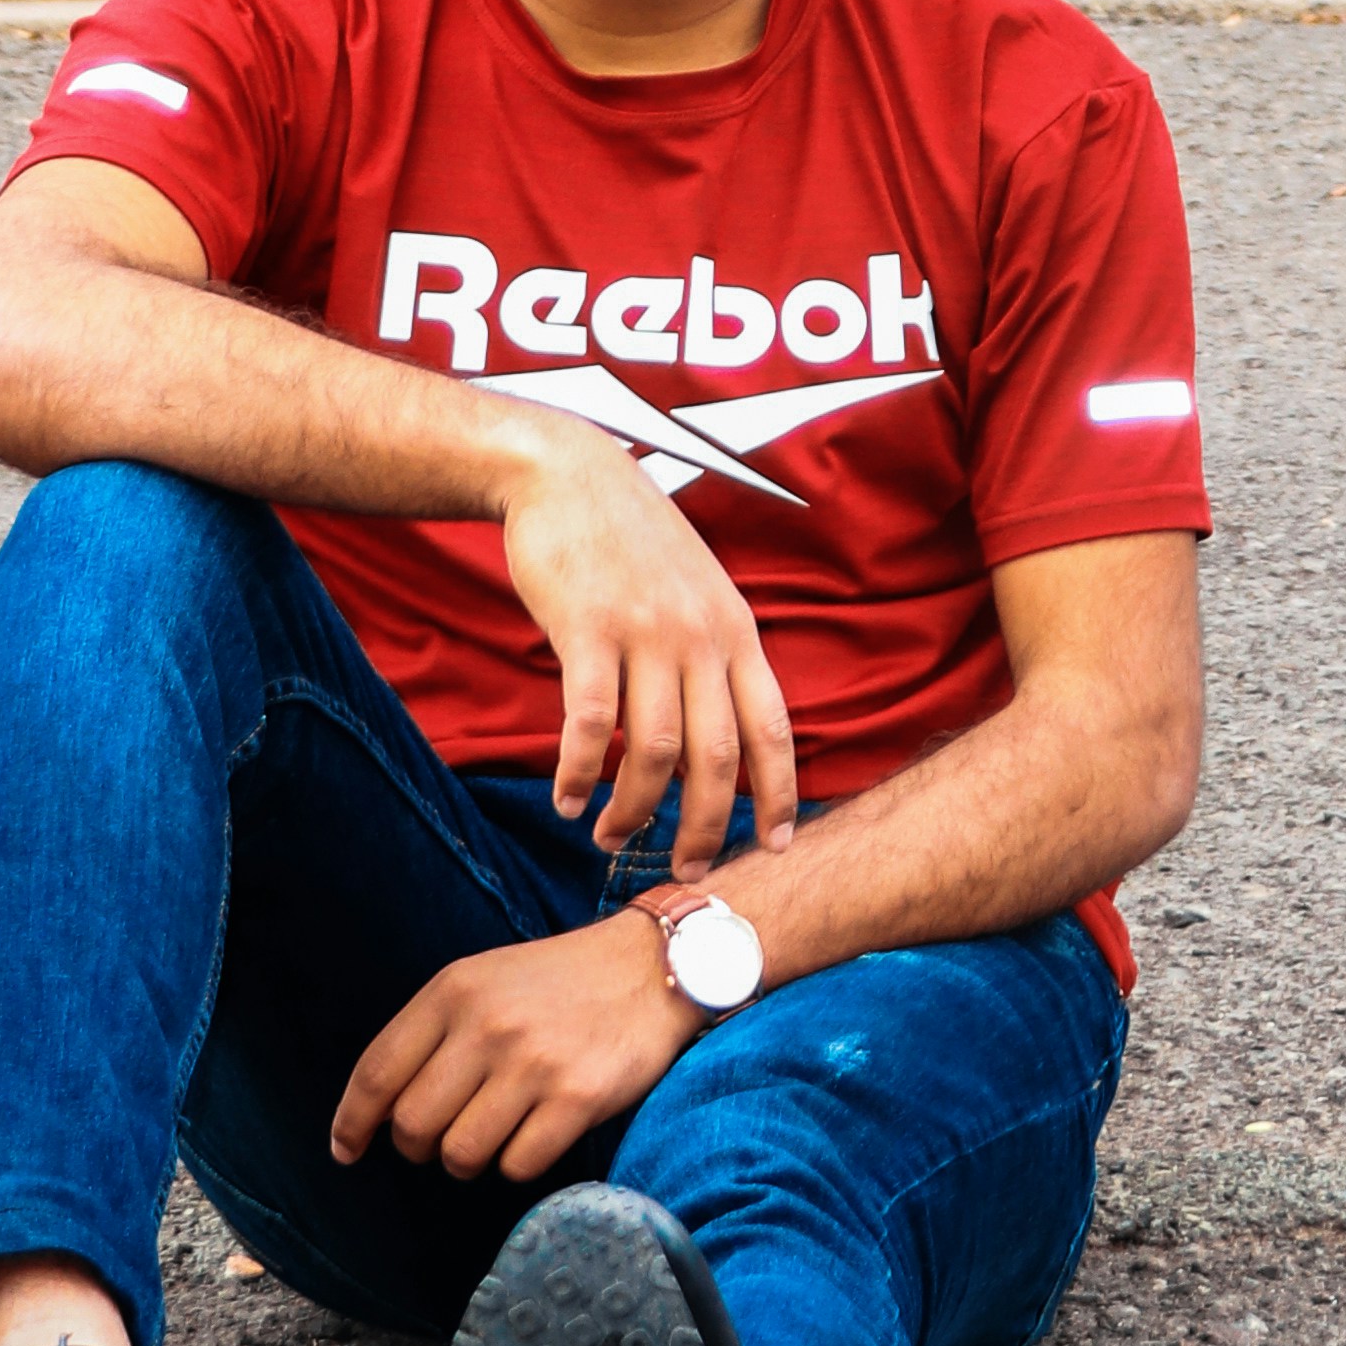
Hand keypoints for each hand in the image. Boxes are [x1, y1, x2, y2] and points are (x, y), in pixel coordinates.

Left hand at [331, 916, 697, 1187]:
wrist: (653, 966)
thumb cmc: (557, 983)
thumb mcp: (484, 980)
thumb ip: (432, 1034)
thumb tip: (375, 1113)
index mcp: (454, 989)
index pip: (377, 1073)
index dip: (351, 1123)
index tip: (346, 1151)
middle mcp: (487, 1025)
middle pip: (412, 1126)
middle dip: (419, 1146)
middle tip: (442, 1137)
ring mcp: (533, 1064)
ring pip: (460, 1155)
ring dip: (469, 1157)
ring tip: (494, 1131)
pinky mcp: (577, 1099)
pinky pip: (517, 1166)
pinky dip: (519, 1161)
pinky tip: (537, 1131)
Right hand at [491, 424, 799, 864]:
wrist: (568, 473)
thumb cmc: (632, 540)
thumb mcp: (699, 589)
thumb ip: (716, 653)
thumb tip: (726, 733)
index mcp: (736, 630)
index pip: (774, 727)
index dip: (779, 793)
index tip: (775, 847)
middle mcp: (701, 636)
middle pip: (717, 757)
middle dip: (703, 827)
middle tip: (684, 873)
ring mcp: (646, 631)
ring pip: (654, 751)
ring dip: (632, 809)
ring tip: (609, 837)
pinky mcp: (588, 629)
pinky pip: (589, 724)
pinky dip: (579, 774)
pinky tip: (567, 799)